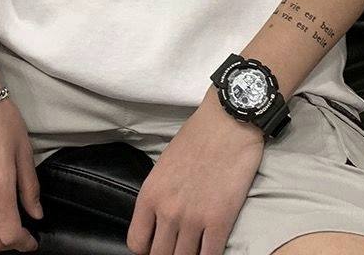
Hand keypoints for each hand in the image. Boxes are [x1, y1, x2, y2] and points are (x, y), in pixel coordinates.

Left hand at [126, 92, 264, 254]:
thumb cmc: (197, 137)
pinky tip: (212, 248)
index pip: (136, 242)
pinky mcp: (220, 220)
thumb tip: (160, 219)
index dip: (146, 250)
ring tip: (195, 247)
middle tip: (179, 247)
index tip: (157, 246)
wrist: (227, 122)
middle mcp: (167, 210)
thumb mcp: (165, 164)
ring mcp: (193, 218)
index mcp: (150, 194)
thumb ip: (160, 194)